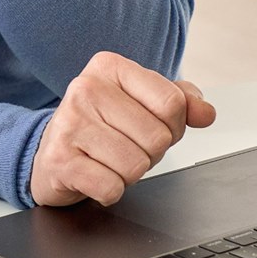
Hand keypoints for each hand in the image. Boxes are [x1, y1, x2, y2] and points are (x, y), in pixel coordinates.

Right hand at [30, 51, 215, 207]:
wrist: (51, 153)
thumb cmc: (101, 126)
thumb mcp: (141, 102)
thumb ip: (180, 101)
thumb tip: (206, 113)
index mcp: (110, 67)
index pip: (172, 102)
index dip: (172, 126)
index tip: (148, 125)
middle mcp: (85, 88)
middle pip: (158, 138)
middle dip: (150, 153)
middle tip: (124, 146)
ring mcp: (70, 123)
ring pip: (137, 165)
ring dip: (129, 173)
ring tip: (107, 159)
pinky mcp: (60, 159)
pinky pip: (112, 187)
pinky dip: (109, 190)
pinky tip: (94, 174)